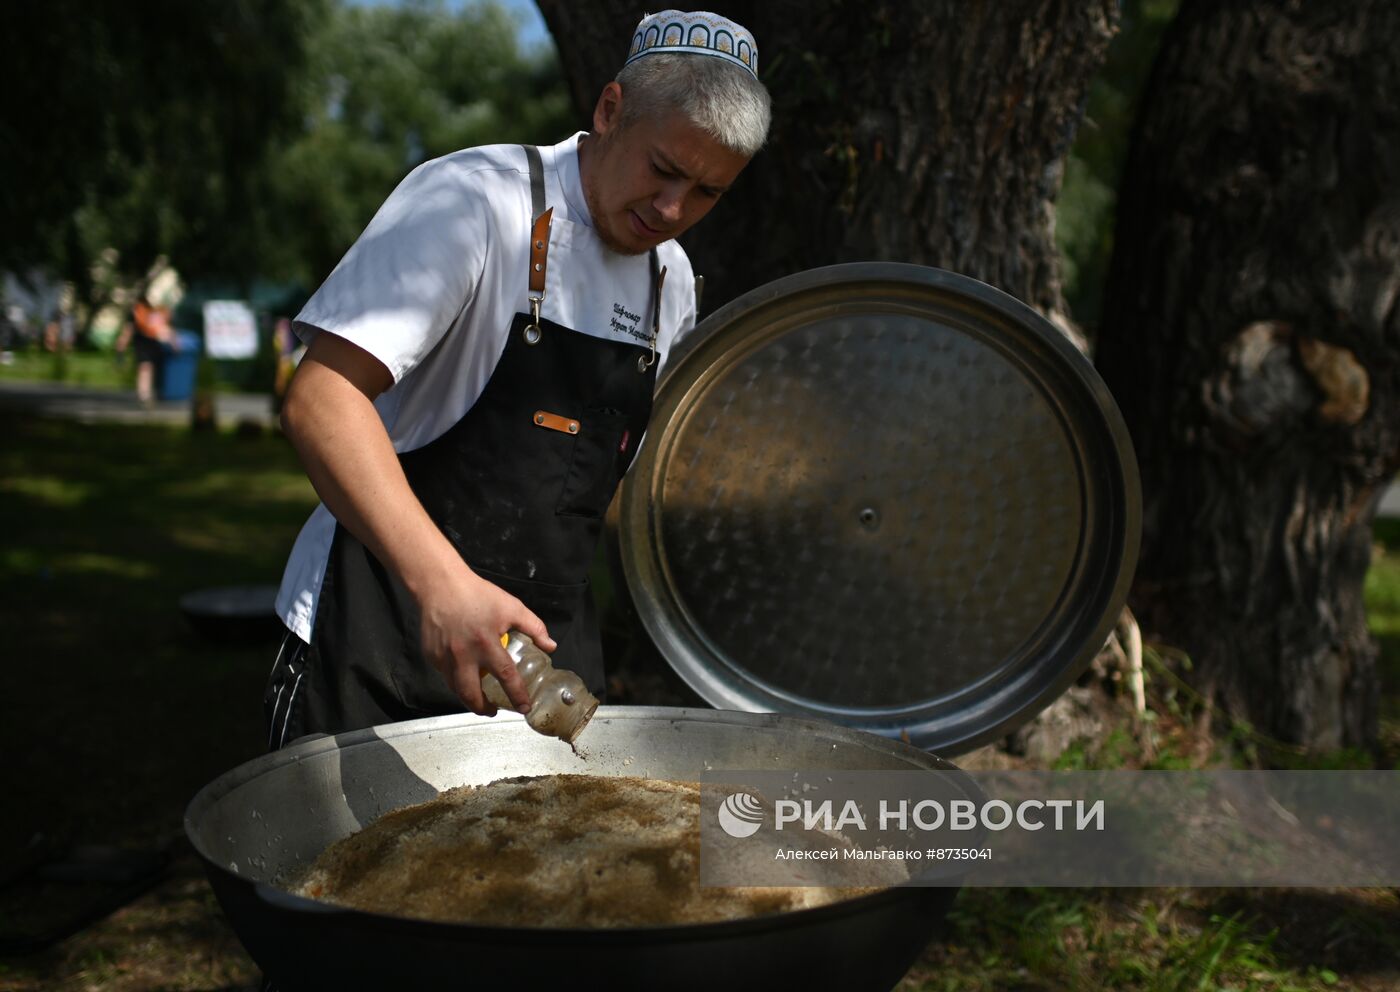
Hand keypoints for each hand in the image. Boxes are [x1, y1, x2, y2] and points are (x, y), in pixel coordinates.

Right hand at [416, 567, 556, 716]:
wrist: (440, 585)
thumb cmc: (478, 595)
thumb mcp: (512, 607)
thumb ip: (534, 628)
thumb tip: (550, 647)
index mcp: (486, 643)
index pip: (506, 676)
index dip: (517, 695)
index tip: (524, 707)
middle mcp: (463, 655)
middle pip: (471, 694)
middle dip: (484, 708)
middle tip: (494, 710)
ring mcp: (444, 657)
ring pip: (455, 688)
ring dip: (469, 698)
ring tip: (479, 700)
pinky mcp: (431, 655)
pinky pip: (445, 674)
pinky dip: (455, 680)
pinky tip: (464, 676)